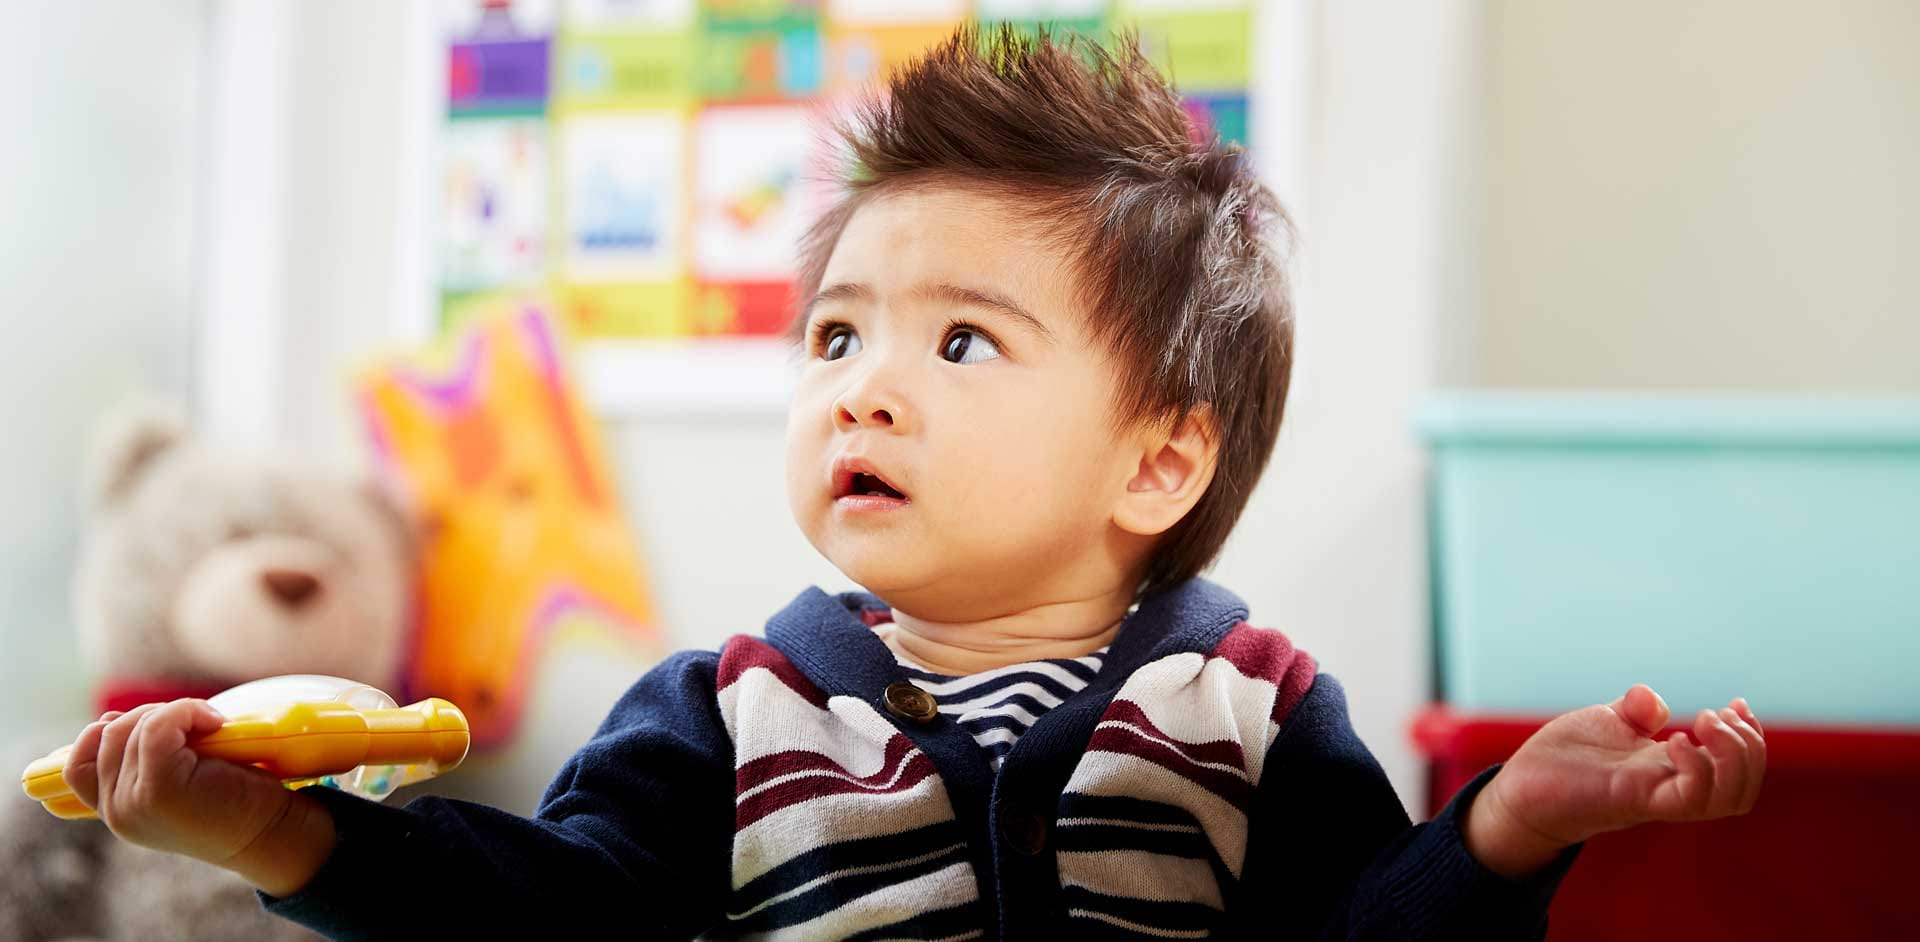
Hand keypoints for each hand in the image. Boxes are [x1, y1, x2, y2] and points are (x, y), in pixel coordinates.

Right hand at [61, 699, 300, 868]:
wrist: (272, 832)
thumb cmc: (235, 799)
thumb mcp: (176, 782)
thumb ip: (141, 763)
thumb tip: (114, 718)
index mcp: (116, 811)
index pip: (77, 764)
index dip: (105, 733)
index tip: (154, 725)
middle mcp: (115, 813)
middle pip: (103, 736)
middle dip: (148, 715)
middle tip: (195, 722)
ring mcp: (132, 804)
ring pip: (129, 728)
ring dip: (173, 713)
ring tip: (210, 724)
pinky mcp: (159, 790)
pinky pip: (155, 728)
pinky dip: (184, 712)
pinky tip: (214, 723)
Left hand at [1464, 685, 1765, 878]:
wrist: (1519, 788)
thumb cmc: (1563, 759)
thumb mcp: (1606, 723)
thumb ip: (1636, 711)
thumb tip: (1655, 702)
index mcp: (1670, 769)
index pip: (1736, 769)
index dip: (1751, 738)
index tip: (1738, 703)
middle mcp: (1670, 788)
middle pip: (1742, 791)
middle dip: (1748, 748)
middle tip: (1716, 713)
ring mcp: (1653, 797)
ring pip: (1727, 800)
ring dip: (1732, 758)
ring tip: (1702, 722)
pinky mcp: (1629, 800)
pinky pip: (1686, 799)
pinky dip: (1696, 768)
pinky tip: (1674, 739)